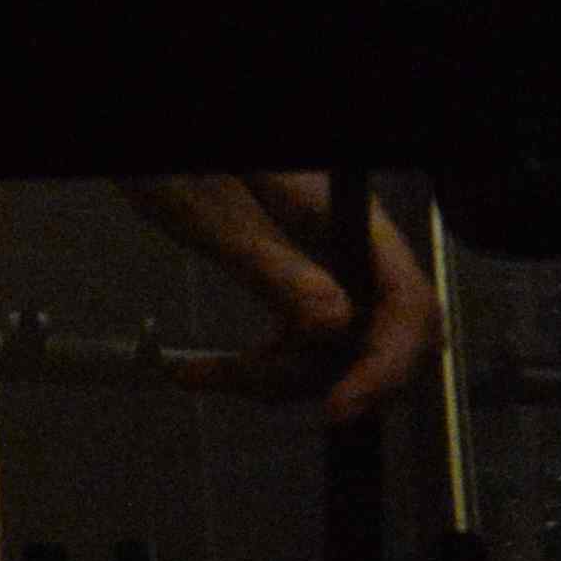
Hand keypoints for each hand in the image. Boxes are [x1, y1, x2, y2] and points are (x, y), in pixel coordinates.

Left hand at [124, 173, 441, 420]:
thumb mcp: (212, 214)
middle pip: (381, 338)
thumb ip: (273, 266)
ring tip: (201, 373)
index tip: (337, 406)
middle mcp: (352, 247)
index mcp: (347, 220)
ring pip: (337, 350)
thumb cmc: (174, 164)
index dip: (386, 364)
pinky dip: (260, 366)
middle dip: (320, 376)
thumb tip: (335, 325)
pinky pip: (303, 342)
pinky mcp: (301, 283)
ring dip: (277, 378)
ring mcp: (331, 267)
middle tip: (246, 382)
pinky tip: (203, 370)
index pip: (408, 303)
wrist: (152, 154)